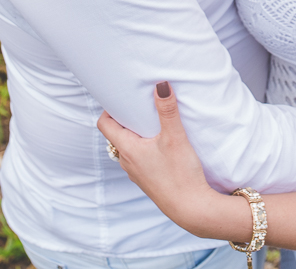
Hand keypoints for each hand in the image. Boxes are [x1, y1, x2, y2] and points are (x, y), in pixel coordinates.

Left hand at [96, 82, 224, 235]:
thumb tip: (160, 86)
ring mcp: (136, 173)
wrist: (191, 208)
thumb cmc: (181, 174)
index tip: (124, 98)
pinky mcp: (148, 180)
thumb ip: (168, 111)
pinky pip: (139, 158)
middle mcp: (127, 162)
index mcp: (127, 149)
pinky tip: (163, 145)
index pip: (104, 124)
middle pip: (117, 134)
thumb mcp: (175, 137)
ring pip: (129, 147)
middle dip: (127, 118)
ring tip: (153, 123)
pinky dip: (145, 147)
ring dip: (137, 134)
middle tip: (142, 105)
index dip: (110, 109)